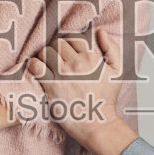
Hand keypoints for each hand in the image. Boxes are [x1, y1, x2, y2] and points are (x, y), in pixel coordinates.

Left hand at [28, 28, 136, 154]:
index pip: (74, 37)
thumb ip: (112, 48)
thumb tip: (100, 31)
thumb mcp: (118, 71)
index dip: (70, 41)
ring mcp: (62, 75)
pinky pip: (36, 67)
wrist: (96, 123)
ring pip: (46, 52)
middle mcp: (76, 63)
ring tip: (50, 63)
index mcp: (92, 57)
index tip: (70, 49)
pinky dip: (35, 65)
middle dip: (57, 47)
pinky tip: (40, 70)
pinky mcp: (50, 86)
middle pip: (58, 42)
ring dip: (46, 55)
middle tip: (59, 56)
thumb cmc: (106, 99)